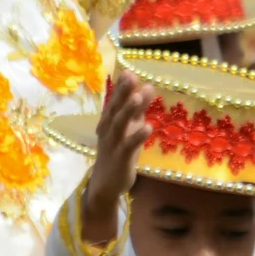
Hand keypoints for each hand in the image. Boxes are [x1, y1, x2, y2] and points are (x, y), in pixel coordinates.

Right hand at [80, 74, 155, 243]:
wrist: (105, 184)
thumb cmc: (118, 152)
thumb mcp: (128, 129)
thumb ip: (137, 110)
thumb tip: (147, 87)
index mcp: (109, 122)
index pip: (115, 101)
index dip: (121, 87)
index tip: (129, 71)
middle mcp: (108, 130)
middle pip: (115, 109)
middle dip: (123, 93)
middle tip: (131, 77)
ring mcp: (113, 144)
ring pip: (120, 125)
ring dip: (129, 110)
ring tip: (138, 96)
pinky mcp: (120, 159)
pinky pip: (129, 146)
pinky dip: (138, 136)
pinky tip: (148, 126)